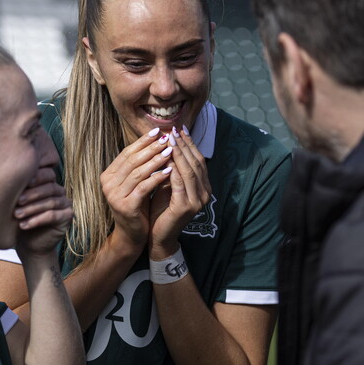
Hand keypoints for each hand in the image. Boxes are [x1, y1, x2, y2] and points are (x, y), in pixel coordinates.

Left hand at [14, 167, 72, 257]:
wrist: (28, 244)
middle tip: (17, 201)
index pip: (46, 174)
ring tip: (17, 214)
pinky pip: (52, 216)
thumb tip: (10, 174)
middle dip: (32, 194)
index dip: (34, 178)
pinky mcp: (67, 217)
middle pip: (49, 188)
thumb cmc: (20, 219)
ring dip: (32, 208)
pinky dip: (37, 220)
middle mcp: (59, 191)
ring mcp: (65, 204)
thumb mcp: (19, 202)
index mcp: (49, 182)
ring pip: (50, 202)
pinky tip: (23, 225)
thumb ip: (21, 188)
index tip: (18, 182)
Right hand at [100, 130, 178, 252]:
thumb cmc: (137, 206)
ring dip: (155, 160)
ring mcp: (115, 195)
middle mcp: (108, 184)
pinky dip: (157, 177)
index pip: (127, 153)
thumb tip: (156, 139)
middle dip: (151, 148)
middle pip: (132, 160)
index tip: (158, 131)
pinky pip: (144, 187)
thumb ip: (140, 165)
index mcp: (108, 175)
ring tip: (170, 151)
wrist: (131, 234)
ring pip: (138, 172)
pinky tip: (169, 170)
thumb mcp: (136, 183)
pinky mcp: (126, 206)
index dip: (142, 141)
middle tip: (166, 138)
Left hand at [149, 127, 210, 257]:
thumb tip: (167, 142)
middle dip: (184, 145)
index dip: (189, 143)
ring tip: (169, 140)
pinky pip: (180, 183)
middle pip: (196, 163)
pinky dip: (173, 169)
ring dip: (179, 153)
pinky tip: (165, 158)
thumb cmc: (161, 209)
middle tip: (174, 130)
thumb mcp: (168, 184)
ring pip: (189, 171)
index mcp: (203, 187)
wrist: (158, 236)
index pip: (198, 160)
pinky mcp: (186, 207)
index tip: (179, 129)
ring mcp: (197, 201)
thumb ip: (172, 168)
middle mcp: (205, 193)